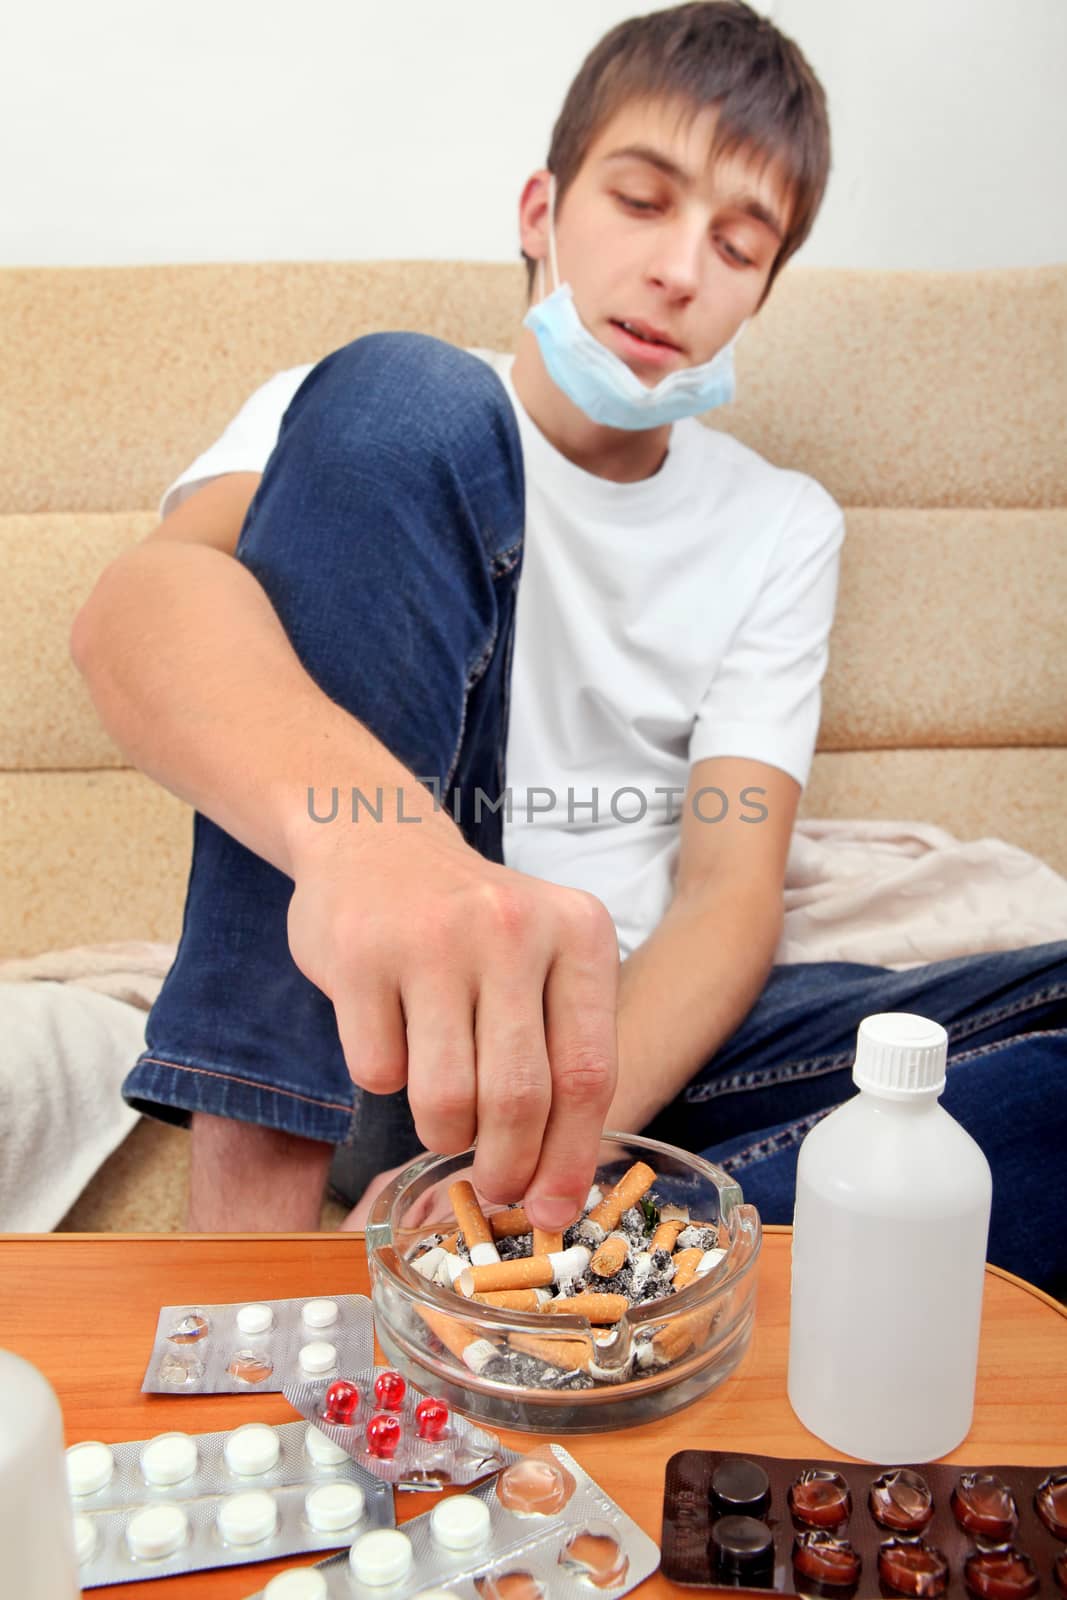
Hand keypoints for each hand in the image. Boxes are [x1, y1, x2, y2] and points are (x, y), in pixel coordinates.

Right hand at [286, 807, 618, 1230]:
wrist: (374, 838)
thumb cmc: (470, 925)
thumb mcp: (542, 958)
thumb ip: (560, 1054)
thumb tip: (557, 1188)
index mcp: (578, 932)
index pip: (590, 1074)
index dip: (571, 1158)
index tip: (556, 1211)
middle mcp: (512, 929)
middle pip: (520, 1098)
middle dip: (505, 1167)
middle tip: (492, 1187)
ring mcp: (432, 940)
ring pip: (445, 1099)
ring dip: (441, 1129)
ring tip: (442, 1101)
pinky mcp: (360, 955)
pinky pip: (377, 1072)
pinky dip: (384, 1077)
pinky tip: (390, 1031)